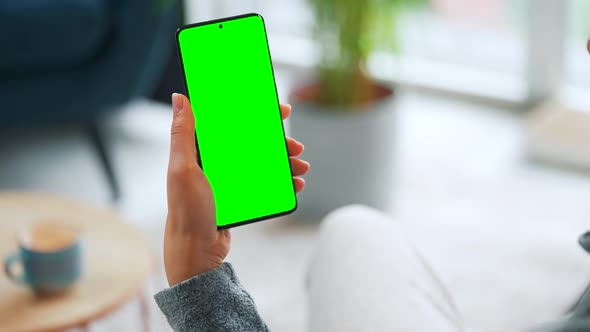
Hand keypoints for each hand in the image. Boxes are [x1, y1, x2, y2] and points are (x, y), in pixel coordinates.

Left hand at [164, 93, 309, 285]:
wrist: (196, 251)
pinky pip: (266, 184)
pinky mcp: (241, 196)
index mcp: (203, 151)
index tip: (279, 110)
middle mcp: (218, 162)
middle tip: (296, 146)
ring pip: (264, 163)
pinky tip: (296, 184)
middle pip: (254, 143)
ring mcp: (231, 180)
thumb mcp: (183, 169)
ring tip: (302, 167)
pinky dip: (282, 183)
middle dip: (278, 142)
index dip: (256, 113)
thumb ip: (182, 134)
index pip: (233, 123)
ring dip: (285, 163)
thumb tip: (179, 98)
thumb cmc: (187, 210)